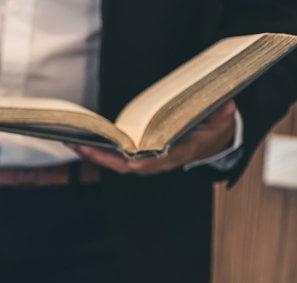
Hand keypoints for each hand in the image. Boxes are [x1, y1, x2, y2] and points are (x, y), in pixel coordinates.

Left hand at [73, 101, 237, 175]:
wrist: (214, 141)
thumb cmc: (215, 129)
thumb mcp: (222, 121)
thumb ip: (222, 114)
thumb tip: (224, 104)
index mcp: (176, 155)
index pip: (153, 162)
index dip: (136, 161)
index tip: (125, 159)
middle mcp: (156, 162)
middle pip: (124, 164)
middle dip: (101, 156)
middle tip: (78, 143)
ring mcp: (145, 160)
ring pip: (114, 161)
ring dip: (93, 153)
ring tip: (71, 139)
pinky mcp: (137, 154)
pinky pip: (114, 155)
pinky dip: (98, 149)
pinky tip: (81, 139)